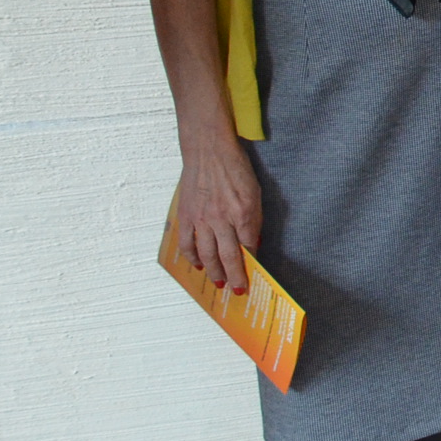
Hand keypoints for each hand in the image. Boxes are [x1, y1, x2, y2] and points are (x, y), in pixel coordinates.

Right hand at [174, 127, 261, 293]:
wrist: (208, 151)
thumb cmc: (235, 168)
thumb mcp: (254, 191)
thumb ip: (254, 218)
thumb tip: (253, 242)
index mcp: (243, 212)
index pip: (249, 245)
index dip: (252, 262)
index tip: (254, 274)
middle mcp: (222, 219)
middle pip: (228, 256)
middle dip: (235, 276)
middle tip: (238, 290)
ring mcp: (202, 219)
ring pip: (207, 254)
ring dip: (213, 271)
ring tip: (219, 283)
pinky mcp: (186, 216)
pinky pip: (187, 243)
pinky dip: (192, 257)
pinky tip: (197, 265)